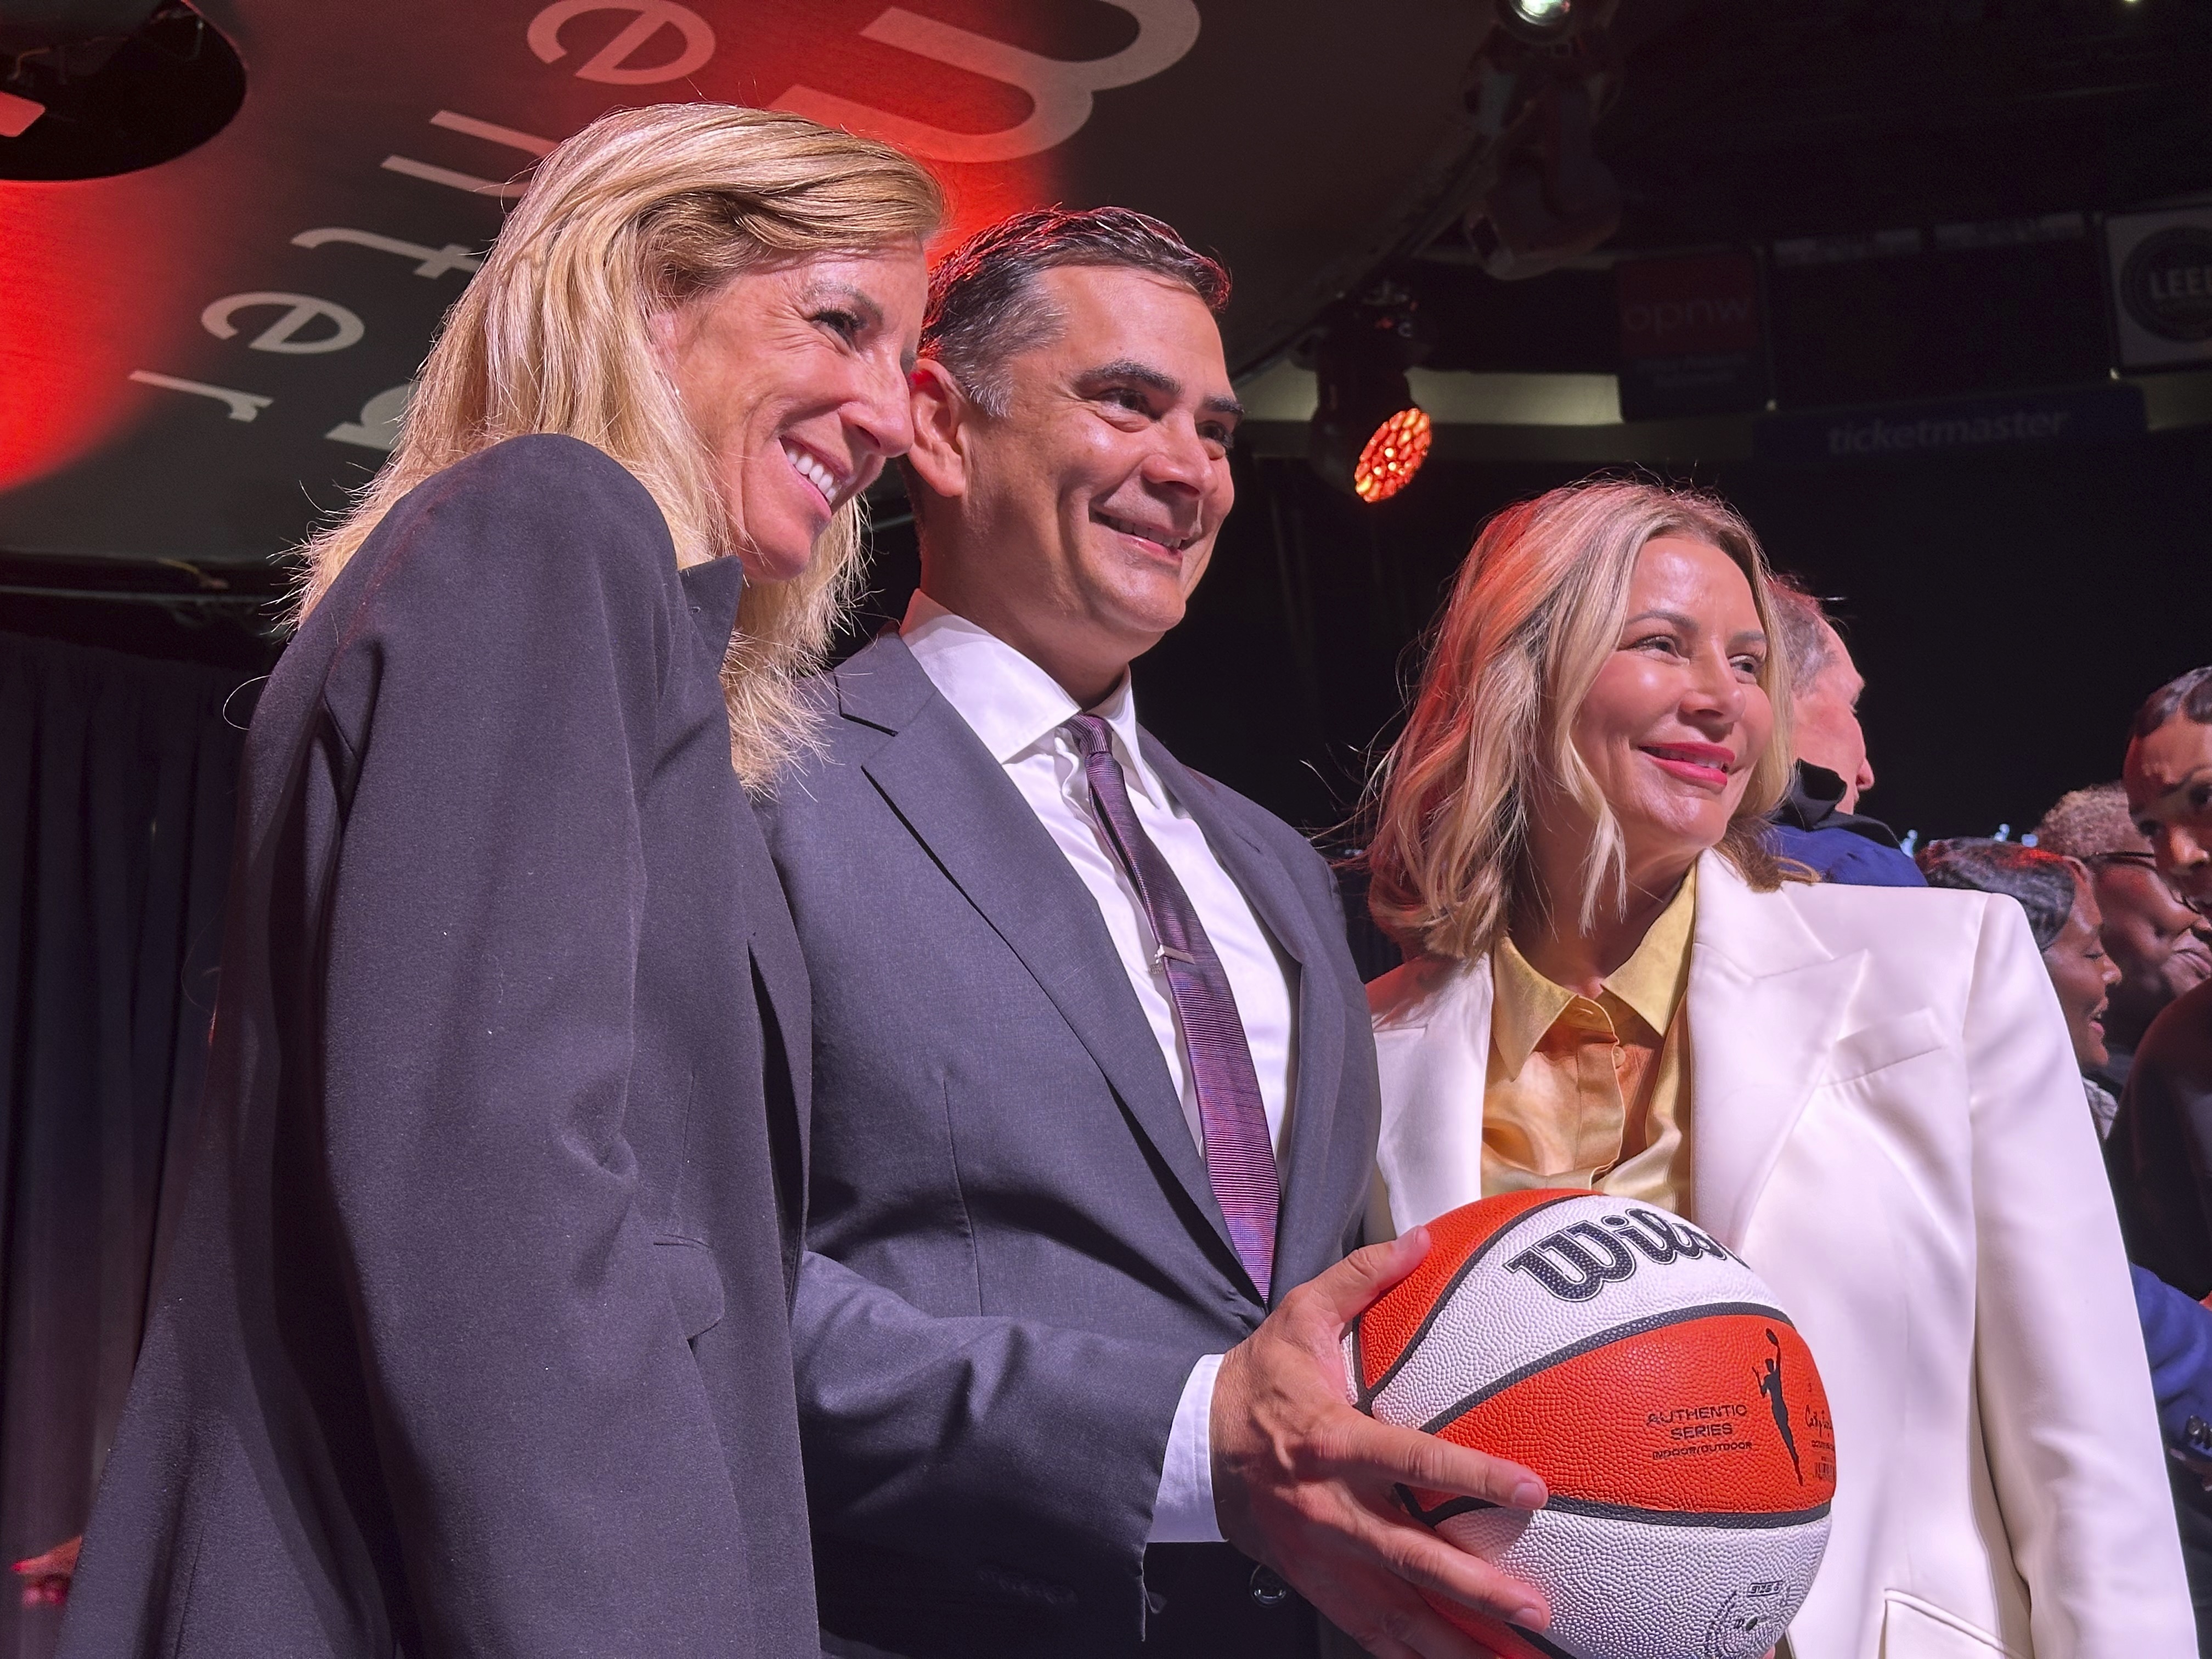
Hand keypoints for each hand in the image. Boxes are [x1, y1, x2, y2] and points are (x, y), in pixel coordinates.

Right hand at [1211, 1228, 1550, 1658]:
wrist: (1193, 1444)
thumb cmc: (1260, 1377)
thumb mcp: (1300, 1314)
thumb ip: (1363, 1279)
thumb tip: (1424, 1238)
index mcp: (1330, 1440)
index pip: (1410, 1461)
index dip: (1471, 1477)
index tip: (1532, 1489)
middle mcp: (1328, 1508)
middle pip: (1409, 1558)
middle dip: (1474, 1588)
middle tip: (1536, 1606)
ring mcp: (1320, 1557)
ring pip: (1393, 1612)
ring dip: (1454, 1642)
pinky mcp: (1315, 1585)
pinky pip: (1368, 1632)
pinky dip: (1412, 1655)